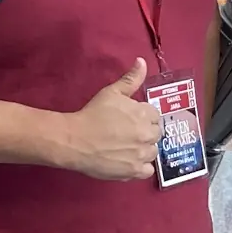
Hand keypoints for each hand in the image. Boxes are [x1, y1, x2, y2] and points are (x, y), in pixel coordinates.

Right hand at [60, 58, 161, 180]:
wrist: (75, 139)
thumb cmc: (92, 114)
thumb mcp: (112, 92)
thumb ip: (131, 78)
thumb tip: (142, 61)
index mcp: (144, 114)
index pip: (155, 115)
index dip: (144, 117)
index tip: (131, 119)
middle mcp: (147, 134)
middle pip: (156, 133)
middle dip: (145, 132)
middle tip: (128, 133)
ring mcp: (141, 154)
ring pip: (153, 151)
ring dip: (144, 149)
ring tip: (127, 147)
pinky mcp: (133, 171)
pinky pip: (148, 170)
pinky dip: (141, 167)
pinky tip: (130, 161)